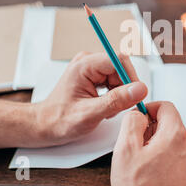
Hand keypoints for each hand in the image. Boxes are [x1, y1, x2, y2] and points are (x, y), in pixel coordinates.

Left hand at [33, 52, 147, 146]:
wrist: (45, 125)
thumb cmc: (60, 120)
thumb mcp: (90, 113)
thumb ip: (117, 100)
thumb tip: (140, 89)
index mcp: (84, 65)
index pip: (119, 60)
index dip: (131, 77)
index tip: (135, 95)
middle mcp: (88, 62)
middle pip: (121, 68)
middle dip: (124, 89)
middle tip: (118, 108)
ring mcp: (91, 68)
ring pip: (119, 76)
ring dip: (120, 93)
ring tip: (108, 110)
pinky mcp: (93, 76)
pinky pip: (114, 81)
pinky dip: (115, 95)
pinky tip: (105, 106)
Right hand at [111, 102, 185, 185]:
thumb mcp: (125, 150)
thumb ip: (132, 122)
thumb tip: (137, 114)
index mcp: (176, 135)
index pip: (166, 106)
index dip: (149, 108)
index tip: (140, 117)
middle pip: (170, 124)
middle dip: (152, 131)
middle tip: (137, 146)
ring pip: (174, 142)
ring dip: (159, 147)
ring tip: (144, 165)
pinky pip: (179, 159)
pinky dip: (166, 161)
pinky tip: (154, 174)